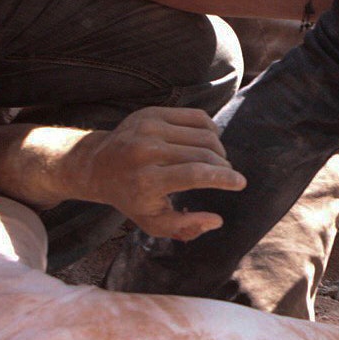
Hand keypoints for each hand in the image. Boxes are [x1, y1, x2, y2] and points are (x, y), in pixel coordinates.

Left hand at [72, 107, 245, 240]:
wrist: (98, 166)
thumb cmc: (130, 198)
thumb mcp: (152, 222)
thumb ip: (185, 226)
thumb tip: (217, 220)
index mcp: (147, 181)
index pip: (195, 175)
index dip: (222, 178)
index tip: (240, 183)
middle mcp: (147, 151)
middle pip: (203, 154)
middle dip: (222, 166)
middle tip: (226, 175)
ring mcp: (149, 127)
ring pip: (203, 134)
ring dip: (218, 149)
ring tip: (216, 161)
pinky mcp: (152, 113)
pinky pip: (196, 117)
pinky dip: (210, 130)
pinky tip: (207, 142)